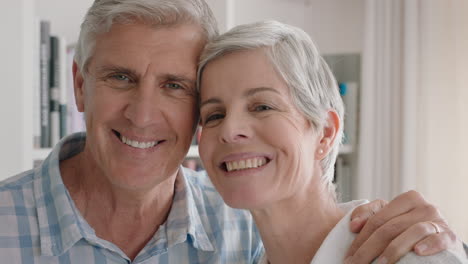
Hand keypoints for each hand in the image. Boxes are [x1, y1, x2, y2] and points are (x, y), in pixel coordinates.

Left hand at [345, 190, 464, 263]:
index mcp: (407, 199)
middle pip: (390, 228)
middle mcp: (423, 207)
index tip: (348, 255)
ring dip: (393, 251)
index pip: (377, 219)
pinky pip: (438, 239)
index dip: (360, 238)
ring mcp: (437, 221)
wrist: (441, 237)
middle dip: (369, 249)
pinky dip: (427, 245)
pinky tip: (417, 252)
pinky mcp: (449, 237)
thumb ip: (371, 214)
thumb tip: (353, 225)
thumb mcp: (392, 218)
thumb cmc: (411, 227)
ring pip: (410, 232)